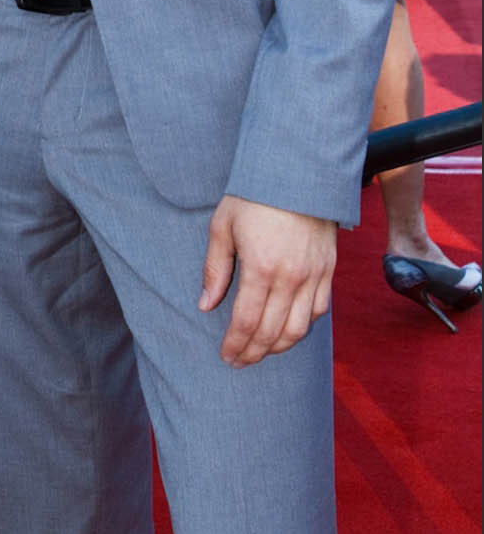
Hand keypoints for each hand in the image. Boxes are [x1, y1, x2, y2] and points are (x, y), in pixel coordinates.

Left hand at [199, 194, 335, 367]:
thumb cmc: (253, 196)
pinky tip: (287, 330)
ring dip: (278, 347)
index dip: (235, 344)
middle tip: (239, 361)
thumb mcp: (222, 226)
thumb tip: (205, 305)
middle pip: (272, 333)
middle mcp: (291, 278)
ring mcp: (313, 276)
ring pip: (299, 329)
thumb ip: (215, 269)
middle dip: (253, 352)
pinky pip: (319, 311)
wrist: (296, 172)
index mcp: (261, 268)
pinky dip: (302, 327)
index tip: (225, 356)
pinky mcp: (328, 271)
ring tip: (260, 351)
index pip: (246, 322)